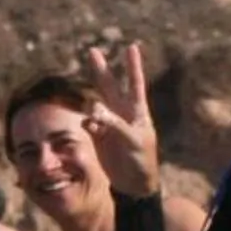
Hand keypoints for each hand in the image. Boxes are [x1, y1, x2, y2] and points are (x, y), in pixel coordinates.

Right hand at [80, 40, 161, 196]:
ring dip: (92, 103)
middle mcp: (122, 113)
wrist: (133, 184)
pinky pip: (88, 122)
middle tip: (92, 51)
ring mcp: (108, 124)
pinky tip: (92, 127)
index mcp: (137, 112)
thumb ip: (115, 124)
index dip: (133, 66)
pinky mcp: (97, 136)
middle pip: (110, 86)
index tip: (132, 47)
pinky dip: (88, 122)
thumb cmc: (141, 160)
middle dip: (101, 69)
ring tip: (96, 118)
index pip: (135, 84)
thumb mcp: (133, 140)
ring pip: (96, 103)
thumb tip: (94, 111)